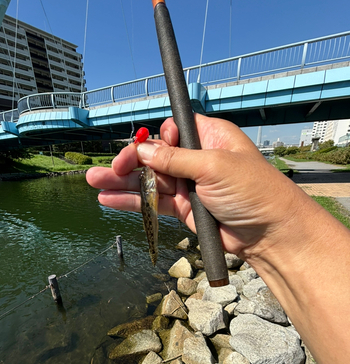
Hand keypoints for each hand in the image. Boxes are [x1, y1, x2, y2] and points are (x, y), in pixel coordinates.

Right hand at [86, 114, 302, 259]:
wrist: (269, 233)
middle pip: (154, 156)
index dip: (153, 139)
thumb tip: (144, 149)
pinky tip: (108, 200)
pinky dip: (132, 202)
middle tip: (106, 170)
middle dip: (128, 161)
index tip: (141, 149)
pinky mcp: (183, 209)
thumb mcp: (213, 166)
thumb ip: (175, 158)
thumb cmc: (252, 190)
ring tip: (94, 182)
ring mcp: (188, 185)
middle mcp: (196, 160)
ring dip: (122, 182)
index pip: (172, 130)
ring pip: (149, 180)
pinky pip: (152, 203)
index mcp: (209, 138)